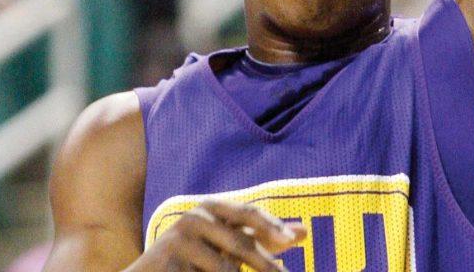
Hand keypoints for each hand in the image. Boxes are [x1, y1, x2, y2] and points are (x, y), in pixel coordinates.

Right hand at [140, 199, 305, 270]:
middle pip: (241, 246)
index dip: (272, 226)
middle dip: (266, 267)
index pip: (249, 214)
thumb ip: (261, 238)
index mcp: (213, 207)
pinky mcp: (169, 259)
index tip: (295, 239)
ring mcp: (180, 238)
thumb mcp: (228, 246)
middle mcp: (197, 217)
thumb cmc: (195, 261)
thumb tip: (304, 232)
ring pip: (226, 270)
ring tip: (217, 271)